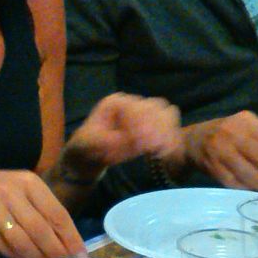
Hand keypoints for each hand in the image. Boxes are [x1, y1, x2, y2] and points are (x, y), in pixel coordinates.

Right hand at [0, 169, 84, 257]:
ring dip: (36, 256)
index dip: (70, 237)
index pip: (57, 213)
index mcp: (29, 182)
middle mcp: (11, 190)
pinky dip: (15, 255)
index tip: (80, 255)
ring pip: (21, 240)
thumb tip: (70, 243)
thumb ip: (44, 212)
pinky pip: (1, 245)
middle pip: (40, 229)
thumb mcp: (22, 193)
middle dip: (55, 251)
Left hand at [62, 93, 181, 180]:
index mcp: (116, 103)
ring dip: (167, 132)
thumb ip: (106, 140)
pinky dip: (171, 137)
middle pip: (156, 106)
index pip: (136, 106)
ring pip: (166, 113)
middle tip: (154, 149)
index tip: (141, 145)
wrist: (89, 154)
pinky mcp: (152, 125)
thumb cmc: (87, 147)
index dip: (141, 124)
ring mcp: (144, 113)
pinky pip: (169, 126)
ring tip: (161, 151)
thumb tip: (127, 140)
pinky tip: (165, 151)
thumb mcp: (89, 144)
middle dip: (157, 127)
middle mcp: (133, 103)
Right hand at [177, 111, 257, 193]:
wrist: (193, 140)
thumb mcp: (247, 131)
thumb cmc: (229, 138)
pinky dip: (248, 190)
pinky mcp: (211, 166)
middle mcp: (233, 131)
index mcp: (247, 121)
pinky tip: (256, 193)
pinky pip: (234, 183)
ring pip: (249, 172)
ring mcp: (220, 149)